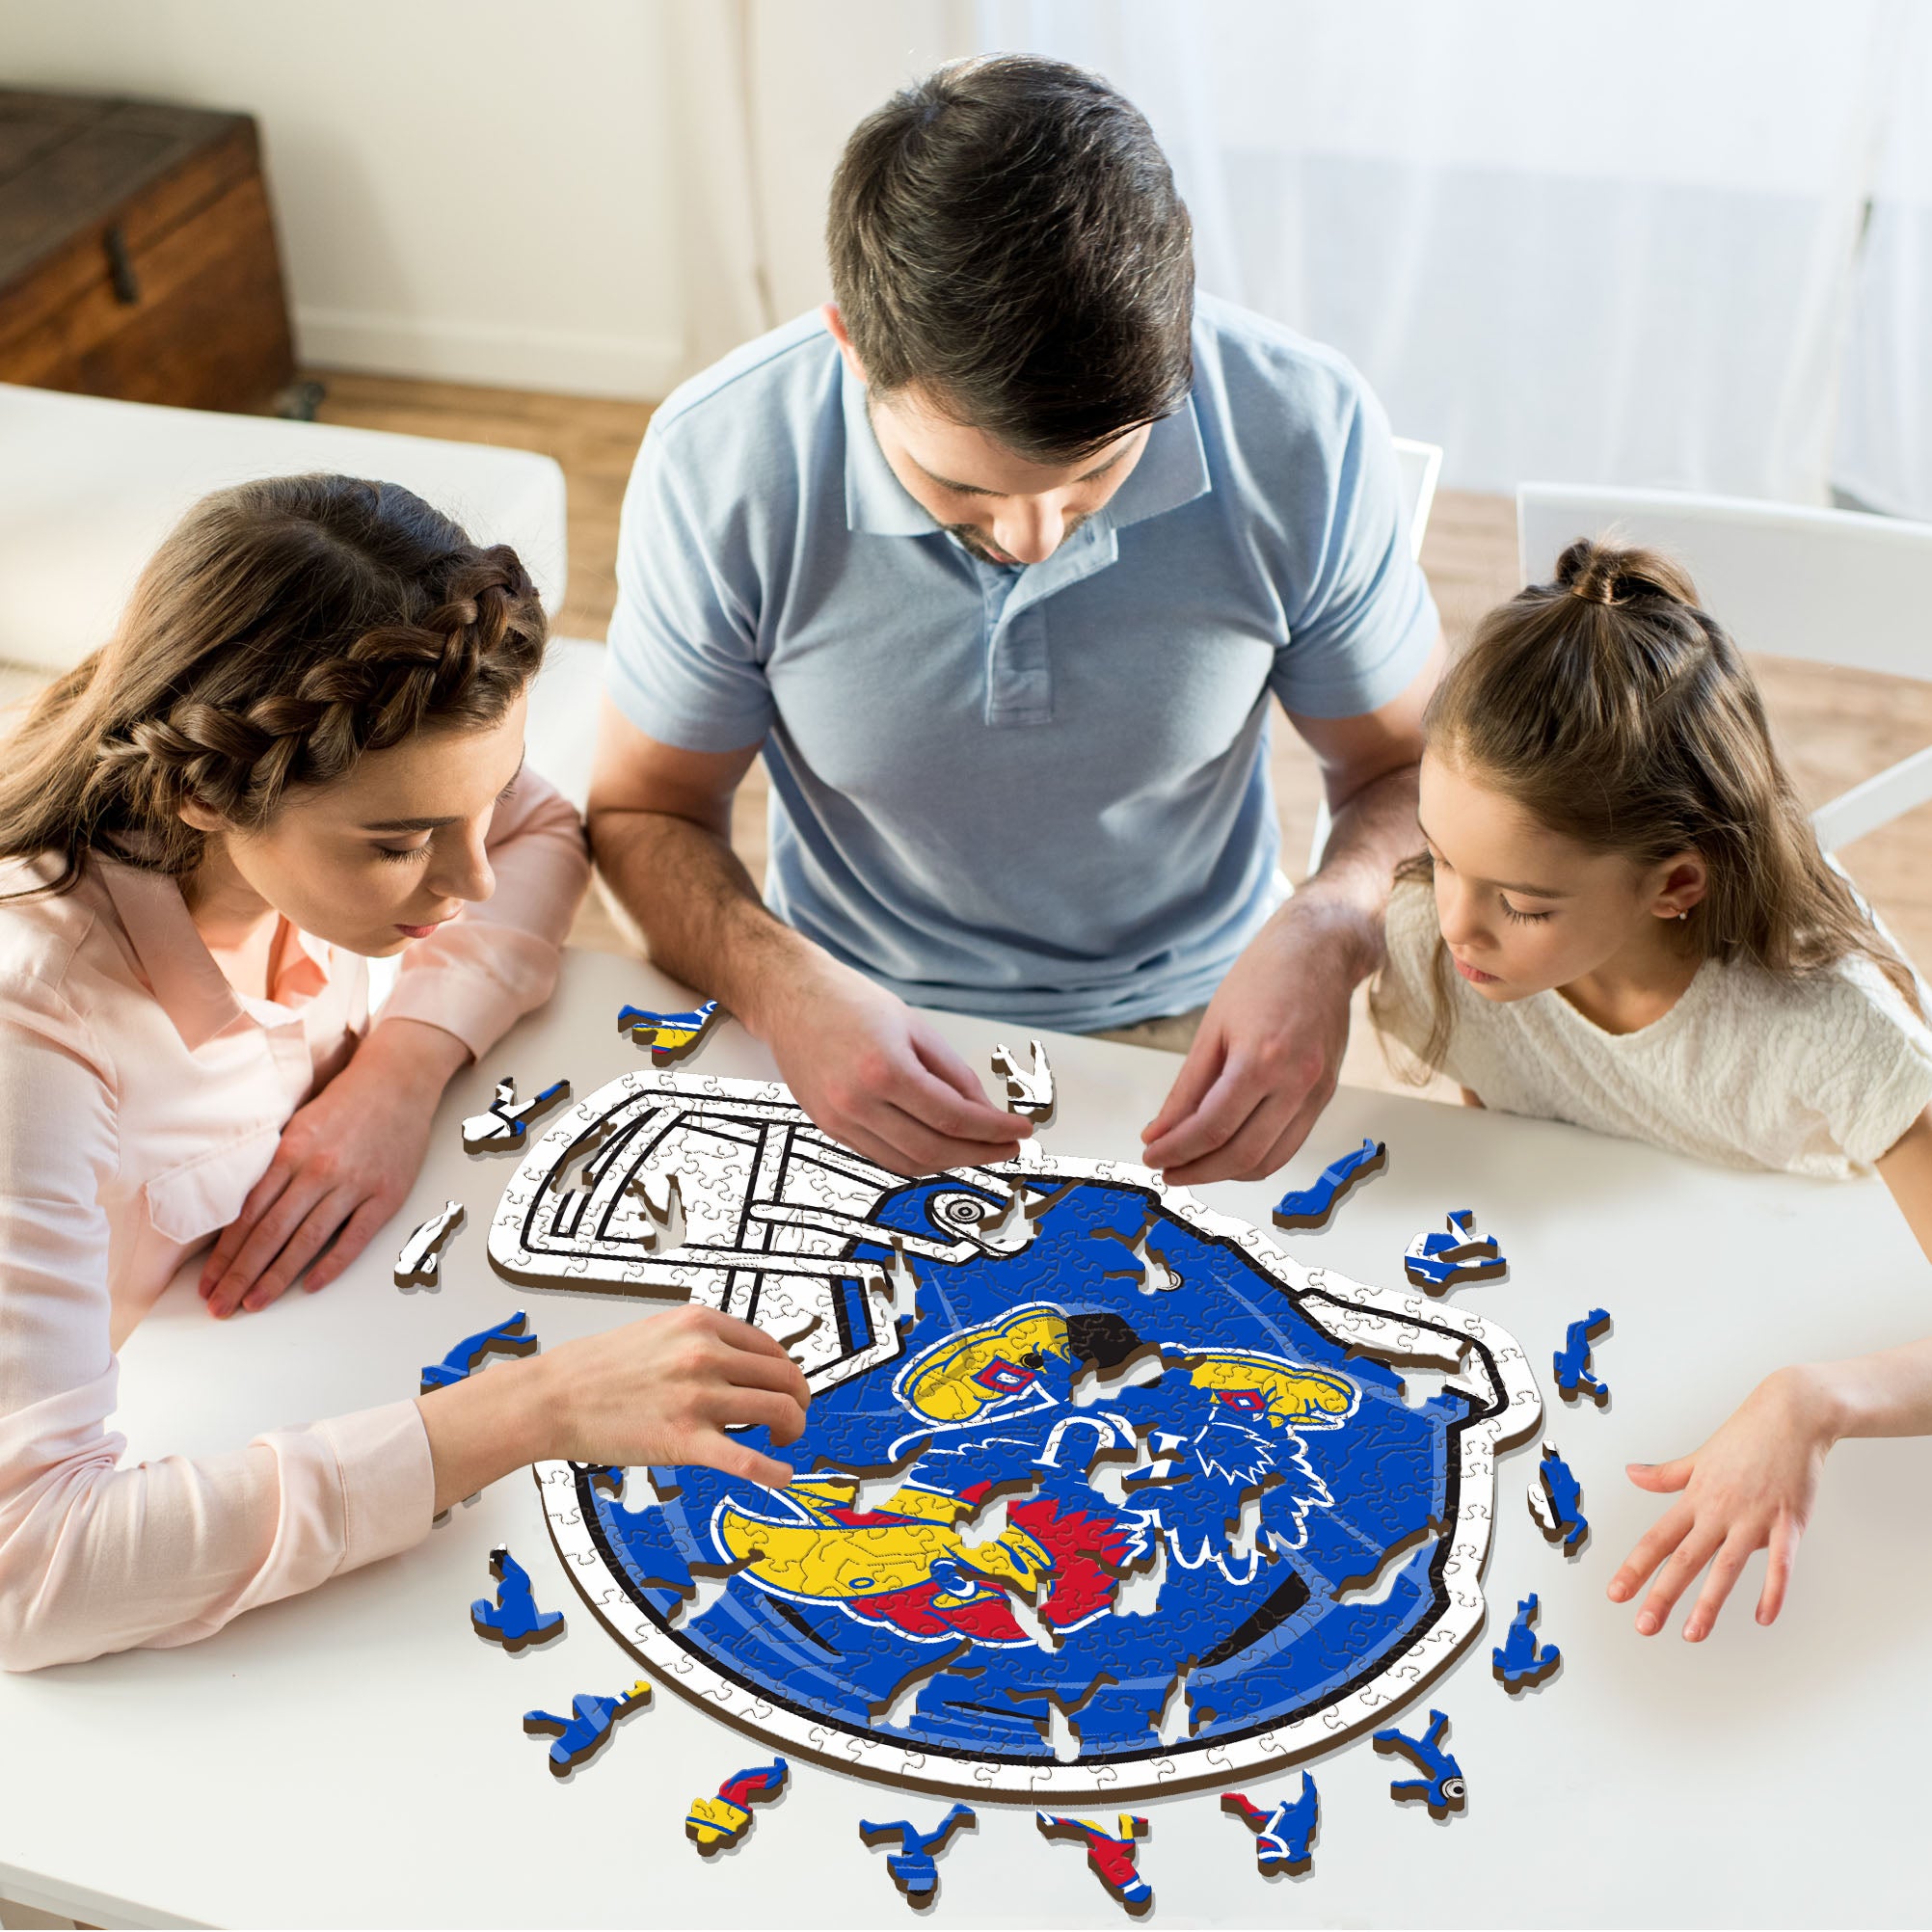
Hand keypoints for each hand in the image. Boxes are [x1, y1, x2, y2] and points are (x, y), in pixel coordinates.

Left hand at [200, 1018, 466, 1317]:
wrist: (397, 1081)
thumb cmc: (343, 1104)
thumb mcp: (297, 1126)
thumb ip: (273, 1167)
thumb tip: (240, 1215)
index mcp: (290, 1152)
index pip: (248, 1215)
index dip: (225, 1254)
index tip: (208, 1283)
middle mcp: (318, 1170)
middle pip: (270, 1234)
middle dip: (240, 1275)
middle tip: (219, 1307)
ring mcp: (354, 1184)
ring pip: (307, 1240)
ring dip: (276, 1277)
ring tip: (253, 1304)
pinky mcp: (386, 1195)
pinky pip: (354, 1237)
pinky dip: (331, 1264)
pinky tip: (309, 1285)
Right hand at [530, 1304, 810, 1489]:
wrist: (551, 1397)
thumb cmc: (595, 1369)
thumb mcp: (659, 1332)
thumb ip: (701, 1343)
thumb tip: (741, 1365)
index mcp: (700, 1324)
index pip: (771, 1348)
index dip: (786, 1373)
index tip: (785, 1388)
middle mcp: (705, 1355)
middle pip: (785, 1377)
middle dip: (798, 1401)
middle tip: (792, 1418)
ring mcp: (697, 1397)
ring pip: (779, 1410)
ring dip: (792, 1429)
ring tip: (782, 1440)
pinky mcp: (684, 1440)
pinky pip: (746, 1459)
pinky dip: (773, 1472)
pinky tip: (782, 1476)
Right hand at [759, 953, 1024, 1175]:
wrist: (791, 998)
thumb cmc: (850, 1003)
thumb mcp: (916, 1028)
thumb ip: (953, 1074)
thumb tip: (984, 1111)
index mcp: (884, 1069)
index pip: (954, 1117)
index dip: (993, 1131)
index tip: (1019, 1133)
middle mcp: (858, 1102)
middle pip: (933, 1149)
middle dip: (979, 1153)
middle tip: (1006, 1147)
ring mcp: (839, 1119)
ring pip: (908, 1163)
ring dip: (949, 1161)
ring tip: (976, 1148)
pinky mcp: (829, 1127)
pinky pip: (883, 1157)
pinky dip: (916, 1158)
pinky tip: (938, 1145)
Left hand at [1140, 895, 1370, 1185]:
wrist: (1321, 950)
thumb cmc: (1265, 975)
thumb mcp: (1212, 1027)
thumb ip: (1186, 1088)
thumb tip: (1160, 1132)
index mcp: (1262, 1058)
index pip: (1212, 1128)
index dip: (1176, 1150)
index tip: (1152, 1156)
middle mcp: (1296, 1081)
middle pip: (1242, 1154)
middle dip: (1197, 1170)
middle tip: (1167, 1170)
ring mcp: (1316, 1092)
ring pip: (1270, 1160)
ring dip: (1226, 1173)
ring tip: (1194, 1166)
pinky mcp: (1325, 1095)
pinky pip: (1290, 1144)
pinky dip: (1257, 1159)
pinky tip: (1228, 1152)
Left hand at [1608, 1366, 1837, 1640]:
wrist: (1791, 1415)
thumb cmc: (1746, 1436)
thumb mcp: (1699, 1457)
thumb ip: (1666, 1474)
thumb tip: (1632, 1473)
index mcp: (1695, 1498)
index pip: (1657, 1539)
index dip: (1635, 1568)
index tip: (1616, 1593)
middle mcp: (1719, 1511)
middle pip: (1685, 1559)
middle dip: (1662, 1594)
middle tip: (1644, 1626)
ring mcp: (1754, 1517)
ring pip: (1726, 1566)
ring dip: (1709, 1602)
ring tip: (1692, 1633)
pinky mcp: (1789, 1521)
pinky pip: (1781, 1562)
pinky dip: (1773, 1589)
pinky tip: (1764, 1616)